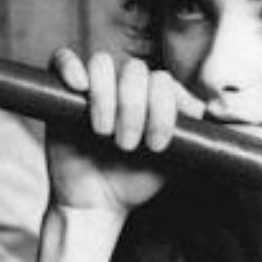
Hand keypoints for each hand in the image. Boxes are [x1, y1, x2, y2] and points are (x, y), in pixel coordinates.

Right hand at [45, 48, 204, 213]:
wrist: (96, 202)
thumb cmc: (134, 180)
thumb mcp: (171, 161)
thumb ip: (188, 134)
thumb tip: (200, 108)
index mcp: (152, 97)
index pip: (162, 81)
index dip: (162, 109)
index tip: (156, 145)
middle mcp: (124, 85)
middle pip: (134, 70)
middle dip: (134, 108)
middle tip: (127, 144)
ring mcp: (93, 85)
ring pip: (102, 62)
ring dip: (105, 97)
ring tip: (103, 132)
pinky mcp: (61, 89)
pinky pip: (63, 59)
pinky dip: (72, 67)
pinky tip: (79, 88)